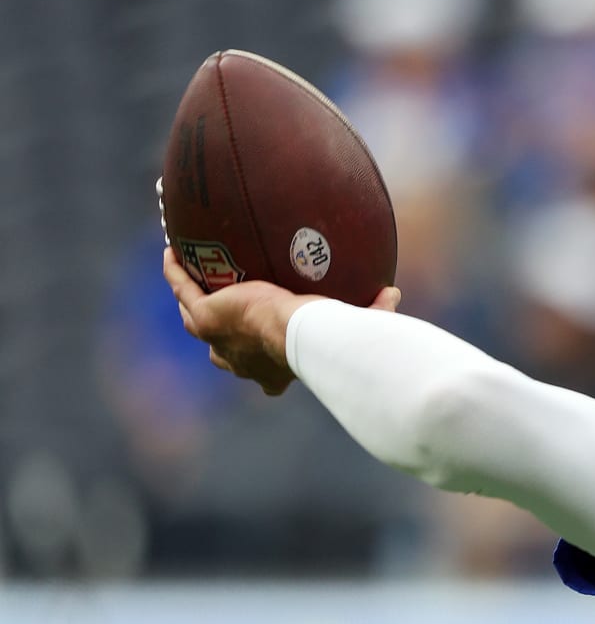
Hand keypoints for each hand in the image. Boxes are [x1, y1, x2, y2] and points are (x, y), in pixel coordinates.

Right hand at [163, 248, 400, 394]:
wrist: (301, 334)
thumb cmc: (330, 339)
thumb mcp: (351, 325)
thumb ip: (371, 311)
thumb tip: (392, 294)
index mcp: (271, 371)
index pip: (262, 372)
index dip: (262, 362)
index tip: (268, 344)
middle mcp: (239, 361)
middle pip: (221, 352)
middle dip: (220, 338)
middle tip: (220, 313)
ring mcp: (218, 339)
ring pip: (193, 319)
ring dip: (190, 298)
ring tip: (186, 275)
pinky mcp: (206, 315)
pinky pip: (183, 288)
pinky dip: (176, 272)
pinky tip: (172, 251)